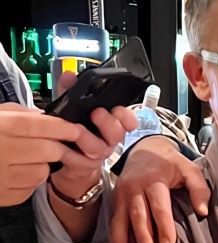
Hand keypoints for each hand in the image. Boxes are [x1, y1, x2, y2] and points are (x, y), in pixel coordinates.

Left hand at [0, 100, 135, 207]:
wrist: (66, 161)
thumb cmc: (72, 134)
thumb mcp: (71, 108)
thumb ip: (70, 90)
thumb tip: (69, 76)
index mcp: (110, 125)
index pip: (128, 120)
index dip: (128, 116)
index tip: (118, 109)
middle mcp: (108, 140)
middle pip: (117, 132)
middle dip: (108, 122)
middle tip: (97, 113)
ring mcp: (97, 154)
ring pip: (100, 148)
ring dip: (88, 137)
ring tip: (76, 130)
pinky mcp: (84, 166)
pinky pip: (81, 161)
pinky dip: (71, 152)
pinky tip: (63, 144)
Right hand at [110, 134, 208, 242]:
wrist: (145, 149)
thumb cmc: (171, 164)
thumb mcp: (189, 169)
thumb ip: (199, 188)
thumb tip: (203, 211)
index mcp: (154, 179)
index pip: (159, 206)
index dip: (164, 226)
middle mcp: (135, 186)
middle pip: (139, 215)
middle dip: (142, 237)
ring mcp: (123, 193)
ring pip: (122, 219)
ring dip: (122, 241)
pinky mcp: (116, 200)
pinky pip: (114, 220)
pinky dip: (114, 238)